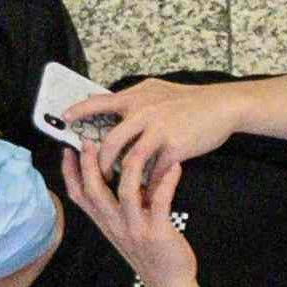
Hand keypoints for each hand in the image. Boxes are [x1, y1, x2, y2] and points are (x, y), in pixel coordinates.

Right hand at [61, 132, 197, 286]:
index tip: (67, 151)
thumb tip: (123, 179)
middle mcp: (116, 227)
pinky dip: (167, 182)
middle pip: (94, 192)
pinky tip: (175, 167)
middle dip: (89, 164)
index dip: (70, 174)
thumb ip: (122, 208)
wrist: (169, 285)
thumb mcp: (128, 231)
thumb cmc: (152, 254)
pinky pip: (160, 201)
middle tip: (89, 141)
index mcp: (107, 224)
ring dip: (129, 166)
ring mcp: (136, 230)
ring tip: (135, 146)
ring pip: (125, 193)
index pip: (80, 198)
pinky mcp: (157, 234)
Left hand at [64, 78, 237, 199]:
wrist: (221, 107)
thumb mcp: (158, 91)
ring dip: (124, 181)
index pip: (101, 102)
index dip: (81, 110)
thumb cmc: (190, 102)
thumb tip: (110, 102)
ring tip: (123, 191)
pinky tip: (148, 195)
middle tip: (99, 176)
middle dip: (101, 164)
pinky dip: (150, 187)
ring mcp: (159, 129)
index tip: (65, 119)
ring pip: (131, 161)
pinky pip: (156, 172)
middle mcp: (144, 111)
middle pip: (111, 142)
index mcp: (137, 97)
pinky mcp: (174, 146)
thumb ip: (135, 99)